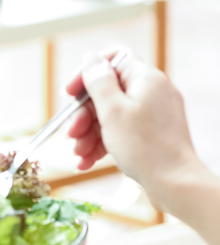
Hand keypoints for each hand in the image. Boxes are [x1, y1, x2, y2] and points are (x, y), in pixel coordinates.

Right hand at [66, 48, 201, 206]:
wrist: (175, 186)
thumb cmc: (145, 147)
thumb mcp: (112, 111)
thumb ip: (98, 81)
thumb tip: (90, 58)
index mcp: (145, 79)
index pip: (111, 61)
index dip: (86, 75)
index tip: (70, 93)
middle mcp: (150, 92)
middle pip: (106, 92)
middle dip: (84, 114)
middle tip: (71, 133)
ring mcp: (151, 114)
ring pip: (109, 115)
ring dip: (88, 133)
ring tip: (78, 152)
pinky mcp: (150, 134)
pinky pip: (119, 131)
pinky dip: (101, 143)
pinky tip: (86, 161)